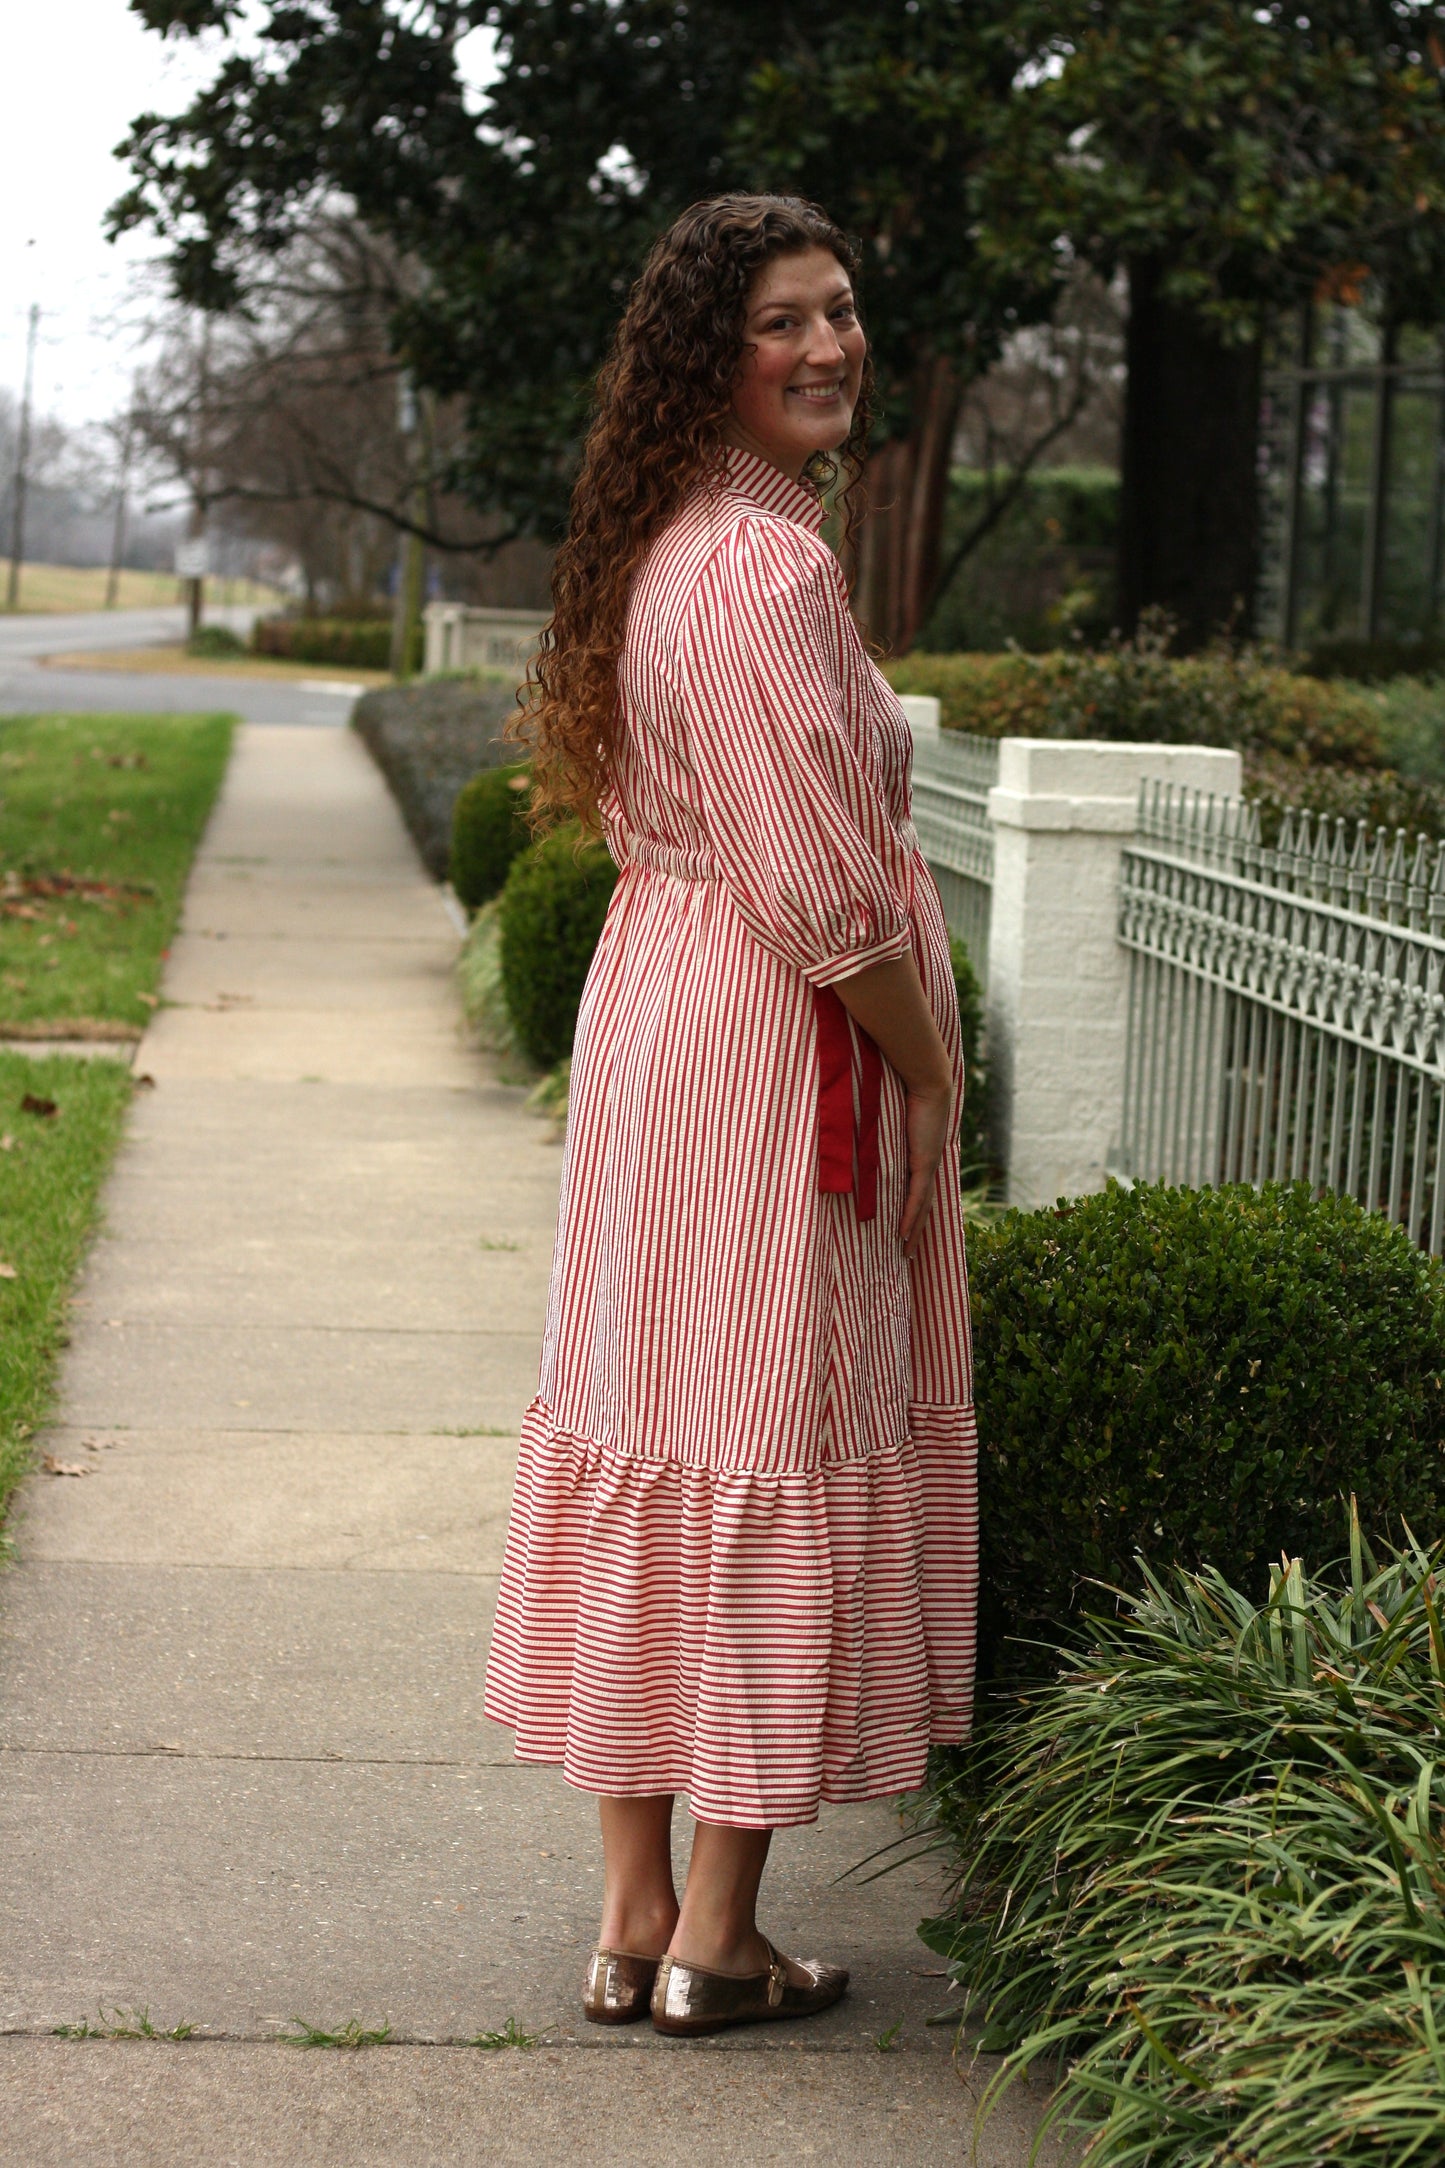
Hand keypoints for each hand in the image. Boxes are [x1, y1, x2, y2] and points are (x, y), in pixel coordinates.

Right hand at [900, 1079, 952, 1259]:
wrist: (929, 1081)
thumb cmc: (908, 1092)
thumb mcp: (893, 1117)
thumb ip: (882, 1128)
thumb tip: (863, 1128)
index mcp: (923, 1156)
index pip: (919, 1191)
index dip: (914, 1213)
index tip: (906, 1230)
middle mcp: (928, 1165)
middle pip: (924, 1207)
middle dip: (917, 1232)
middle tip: (908, 1253)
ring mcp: (928, 1165)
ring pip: (922, 1208)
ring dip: (914, 1233)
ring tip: (906, 1253)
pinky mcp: (924, 1162)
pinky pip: (917, 1198)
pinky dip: (911, 1218)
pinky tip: (903, 1235)